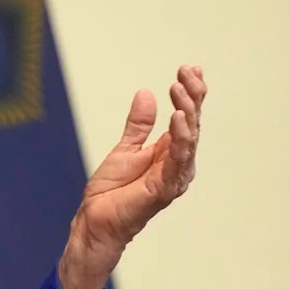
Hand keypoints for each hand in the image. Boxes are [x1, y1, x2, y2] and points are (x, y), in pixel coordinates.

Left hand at [59, 65, 206, 288]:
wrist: (95, 220)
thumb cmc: (111, 191)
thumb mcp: (125, 148)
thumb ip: (138, 124)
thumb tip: (146, 93)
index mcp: (169, 152)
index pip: (186, 117)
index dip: (190, 93)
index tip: (188, 68)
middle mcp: (178, 163)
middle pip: (192, 124)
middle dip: (193, 96)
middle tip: (188, 72)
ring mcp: (174, 176)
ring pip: (189, 138)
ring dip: (187, 111)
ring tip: (181, 88)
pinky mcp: (164, 187)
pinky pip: (178, 159)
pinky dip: (181, 138)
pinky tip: (178, 117)